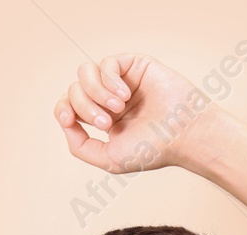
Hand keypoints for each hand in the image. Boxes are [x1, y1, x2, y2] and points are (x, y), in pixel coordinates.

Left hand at [52, 53, 219, 173]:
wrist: (183, 136)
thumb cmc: (153, 150)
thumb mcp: (109, 159)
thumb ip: (80, 146)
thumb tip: (66, 121)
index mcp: (103, 118)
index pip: (69, 105)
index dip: (63, 109)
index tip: (68, 119)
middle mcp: (110, 98)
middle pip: (74, 90)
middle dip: (85, 108)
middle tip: (108, 123)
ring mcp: (122, 80)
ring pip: (85, 73)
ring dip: (95, 92)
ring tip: (118, 108)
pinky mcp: (135, 65)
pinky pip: (107, 63)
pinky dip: (110, 81)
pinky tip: (126, 96)